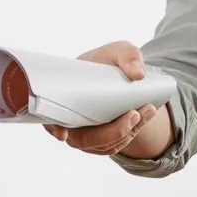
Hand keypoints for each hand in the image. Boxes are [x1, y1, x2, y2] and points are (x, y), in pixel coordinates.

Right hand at [44, 42, 174, 160]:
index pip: (49, 118)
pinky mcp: (101, 141)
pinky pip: (115, 145)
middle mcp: (70, 122)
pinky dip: (132, 134)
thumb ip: (128, 56)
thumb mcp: (119, 51)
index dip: (53, 128)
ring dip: (127, 132)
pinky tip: (144, 118)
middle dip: (112, 132)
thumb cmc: (108, 62)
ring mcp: (85, 134)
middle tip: (134, 113)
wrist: (117, 75)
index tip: (63, 133)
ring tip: (147, 110)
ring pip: (104, 145)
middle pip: (85, 140)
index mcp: (63, 98)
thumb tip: (137, 75)